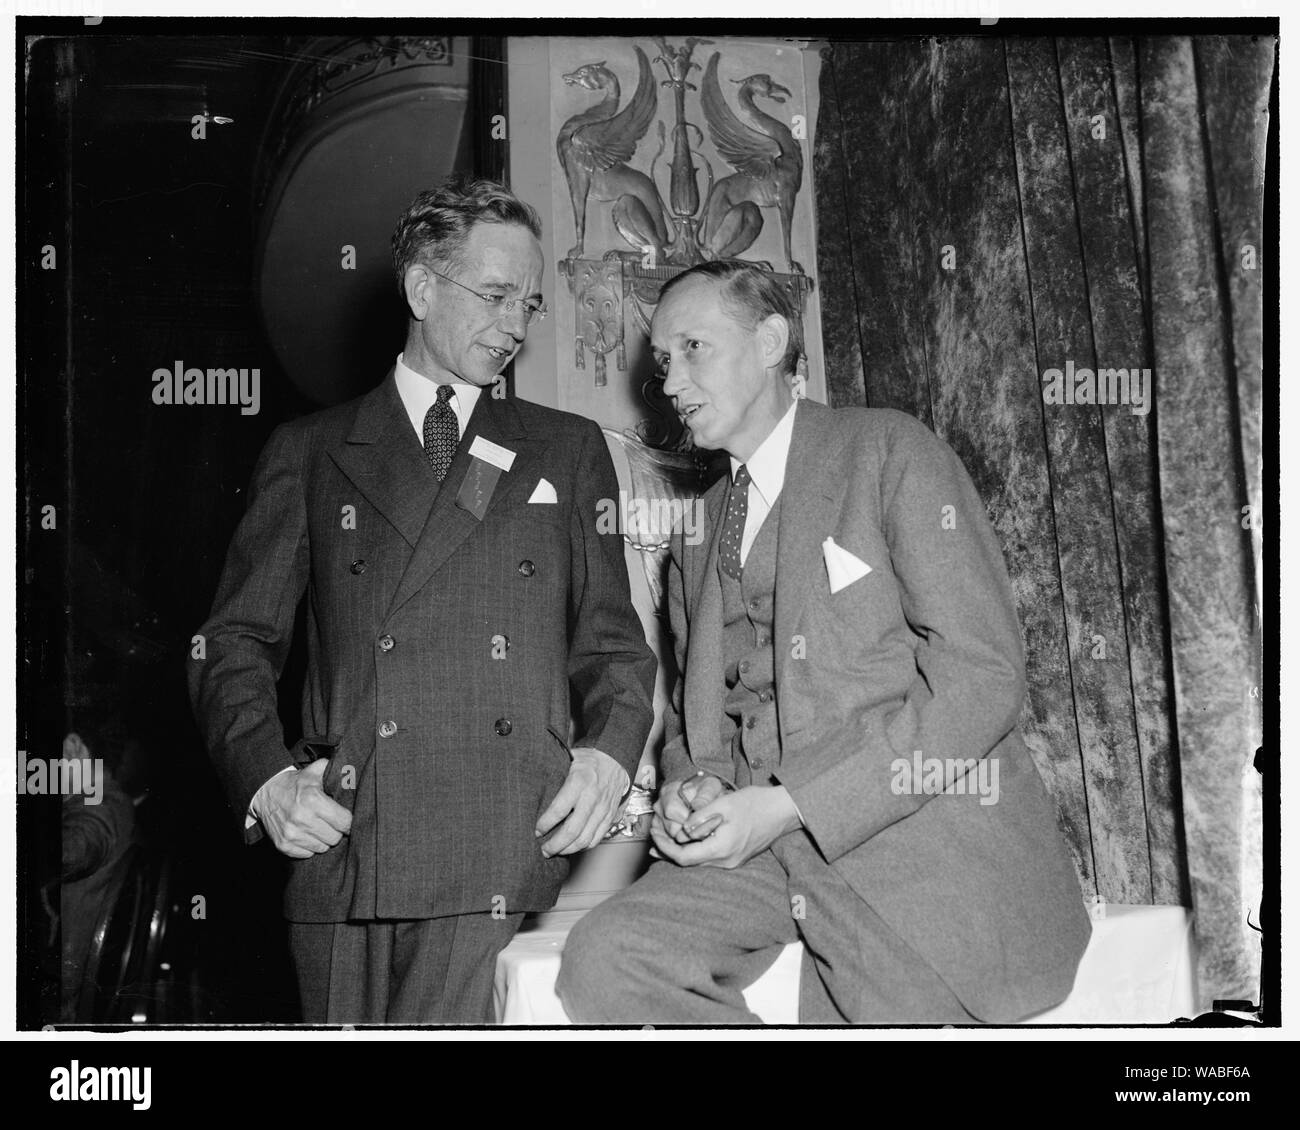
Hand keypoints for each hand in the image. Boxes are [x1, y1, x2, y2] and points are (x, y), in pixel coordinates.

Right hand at [256, 760, 352, 858]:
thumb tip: (353, 773)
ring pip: (322, 848)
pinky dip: (309, 847)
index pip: (344, 822)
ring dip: (323, 840)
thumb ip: (335, 770)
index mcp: (313, 799)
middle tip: (330, 823)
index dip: (348, 821)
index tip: (344, 819)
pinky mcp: (283, 845)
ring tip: (318, 828)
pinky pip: (307, 854)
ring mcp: (291, 834)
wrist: (265, 792)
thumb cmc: (294, 783)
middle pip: (335, 838)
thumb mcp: (314, 771)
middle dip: (336, 831)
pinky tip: (306, 835)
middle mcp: (302, 818)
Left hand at [536, 747, 628, 856]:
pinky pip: (596, 839)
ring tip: (555, 851)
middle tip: (543, 849)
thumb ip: (553, 772)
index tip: (536, 831)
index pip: (559, 810)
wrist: (616, 759)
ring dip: (567, 849)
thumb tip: (529, 782)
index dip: (545, 824)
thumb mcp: (568, 758)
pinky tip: (572, 847)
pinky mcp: (609, 817)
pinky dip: (583, 847)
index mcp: (579, 781)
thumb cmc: (587, 760)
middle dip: (554, 844)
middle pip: (572, 831)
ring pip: (584, 839)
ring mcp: (602, 809)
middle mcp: (592, 798)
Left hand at [649, 786, 801, 869]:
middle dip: (668, 849)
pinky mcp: (735, 857)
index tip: (655, 832)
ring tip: (661, 838)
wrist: (783, 810)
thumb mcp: (724, 803)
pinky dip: (693, 850)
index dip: (665, 847)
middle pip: (688, 863)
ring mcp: (732, 862)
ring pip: (697, 861)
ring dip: (679, 850)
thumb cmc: (756, 803)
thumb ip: (700, 817)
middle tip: (653, 833)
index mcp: (722, 849)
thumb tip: (681, 830)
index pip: (684, 857)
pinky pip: (708, 858)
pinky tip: (685, 840)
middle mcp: (726, 862)